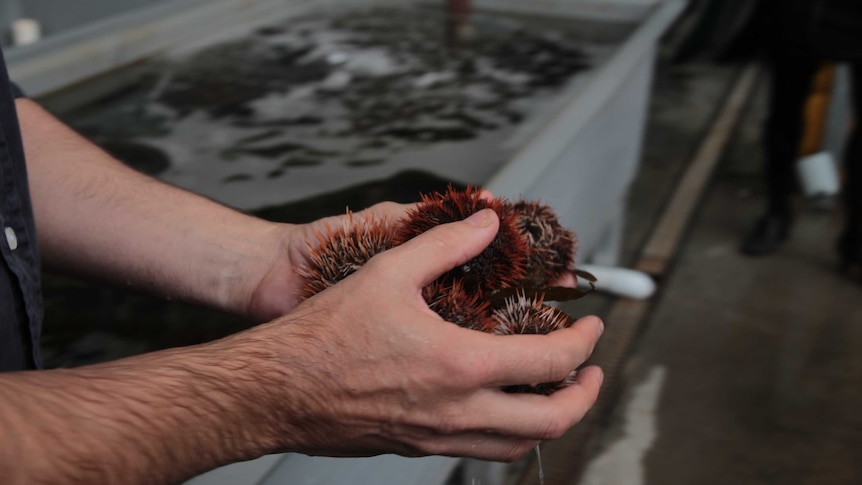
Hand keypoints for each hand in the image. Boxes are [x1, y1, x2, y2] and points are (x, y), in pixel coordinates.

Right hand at [234, 209, 603, 460]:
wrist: (274, 391)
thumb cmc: (323, 336)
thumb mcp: (389, 271)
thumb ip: (446, 245)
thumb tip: (486, 224)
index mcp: (460, 366)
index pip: (551, 363)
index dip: (583, 343)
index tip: (591, 327)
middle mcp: (457, 412)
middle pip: (551, 422)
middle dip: (584, 396)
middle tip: (589, 371)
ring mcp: (437, 437)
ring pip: (518, 446)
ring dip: (549, 420)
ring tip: (554, 392)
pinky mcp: (416, 447)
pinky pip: (481, 452)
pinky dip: (508, 433)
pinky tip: (497, 406)